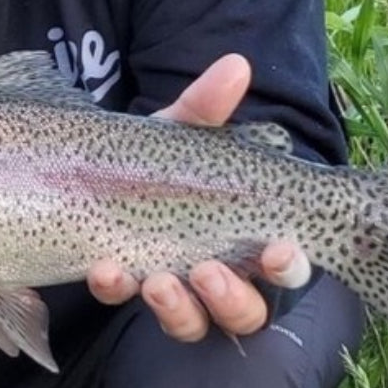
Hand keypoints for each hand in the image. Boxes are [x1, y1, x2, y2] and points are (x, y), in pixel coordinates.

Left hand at [87, 54, 310, 339]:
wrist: (99, 165)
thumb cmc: (162, 157)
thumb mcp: (181, 130)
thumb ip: (206, 105)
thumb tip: (237, 64)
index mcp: (248, 236)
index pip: (285, 265)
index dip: (287, 266)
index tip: (279, 250)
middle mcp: (221, 273)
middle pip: (244, 310)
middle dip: (231, 297)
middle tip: (208, 271)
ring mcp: (175, 288)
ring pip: (193, 322)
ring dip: (179, 308)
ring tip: (156, 280)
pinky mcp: (128, 288)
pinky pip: (128, 302)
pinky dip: (117, 288)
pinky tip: (103, 268)